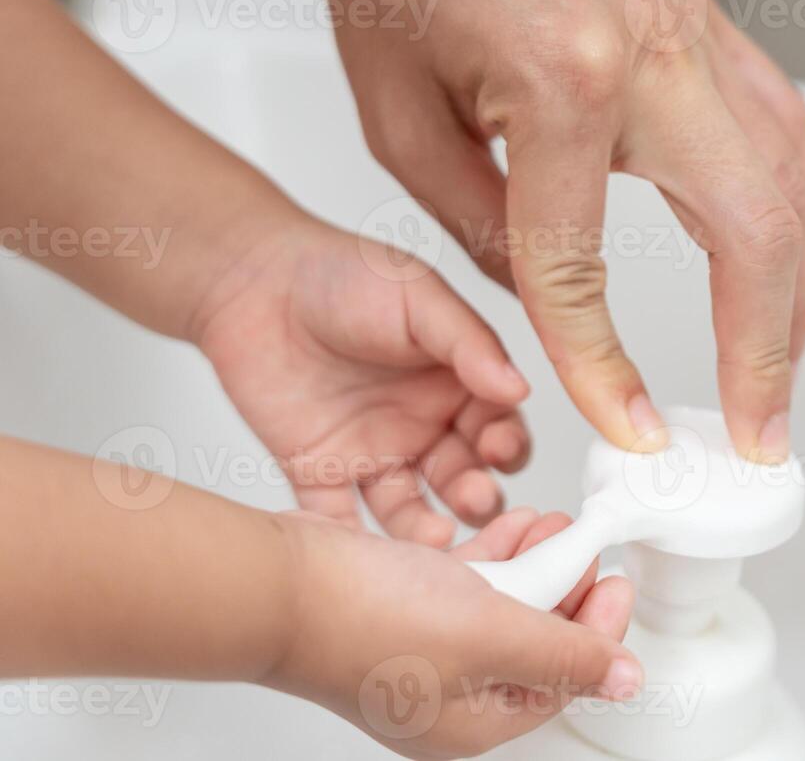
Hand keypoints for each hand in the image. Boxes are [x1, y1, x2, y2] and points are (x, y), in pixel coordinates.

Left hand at [191, 218, 531, 546]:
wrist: (254, 279)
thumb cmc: (344, 275)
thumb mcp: (420, 298)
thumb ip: (469, 344)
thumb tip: (520, 388)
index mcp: (458, 385)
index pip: (499, 428)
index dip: (506, 444)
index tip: (502, 449)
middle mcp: (424, 426)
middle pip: (463, 478)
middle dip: (476, 496)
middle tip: (474, 500)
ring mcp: (373, 454)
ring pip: (410, 510)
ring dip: (426, 531)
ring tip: (434, 538)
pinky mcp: (318, 472)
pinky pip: (337, 519)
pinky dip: (350, 543)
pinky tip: (366, 558)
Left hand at [267, 0, 804, 461]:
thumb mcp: (402, 126)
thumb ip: (487, 233)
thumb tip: (555, 311)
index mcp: (562, 82)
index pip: (589, 267)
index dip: (604, 367)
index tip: (624, 425)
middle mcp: (654, 55)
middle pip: (757, 231)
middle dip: (769, 351)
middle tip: (761, 428)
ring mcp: (697, 33)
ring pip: (796, 182)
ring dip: (797, 288)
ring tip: (776, 365)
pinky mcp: (707, 24)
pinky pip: (784, 129)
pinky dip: (793, 212)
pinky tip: (780, 258)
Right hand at [270, 507, 638, 759]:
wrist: (277, 582)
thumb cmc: (363, 620)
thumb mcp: (491, 635)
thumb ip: (565, 654)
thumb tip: (627, 680)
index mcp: (474, 720)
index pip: (564, 680)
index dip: (598, 627)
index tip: (615, 577)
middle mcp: (449, 694)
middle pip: (537, 642)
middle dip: (567, 587)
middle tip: (585, 544)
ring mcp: (423, 651)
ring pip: (505, 605)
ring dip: (536, 564)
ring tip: (553, 524)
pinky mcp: (403, 608)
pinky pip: (468, 584)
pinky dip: (495, 554)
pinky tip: (510, 524)